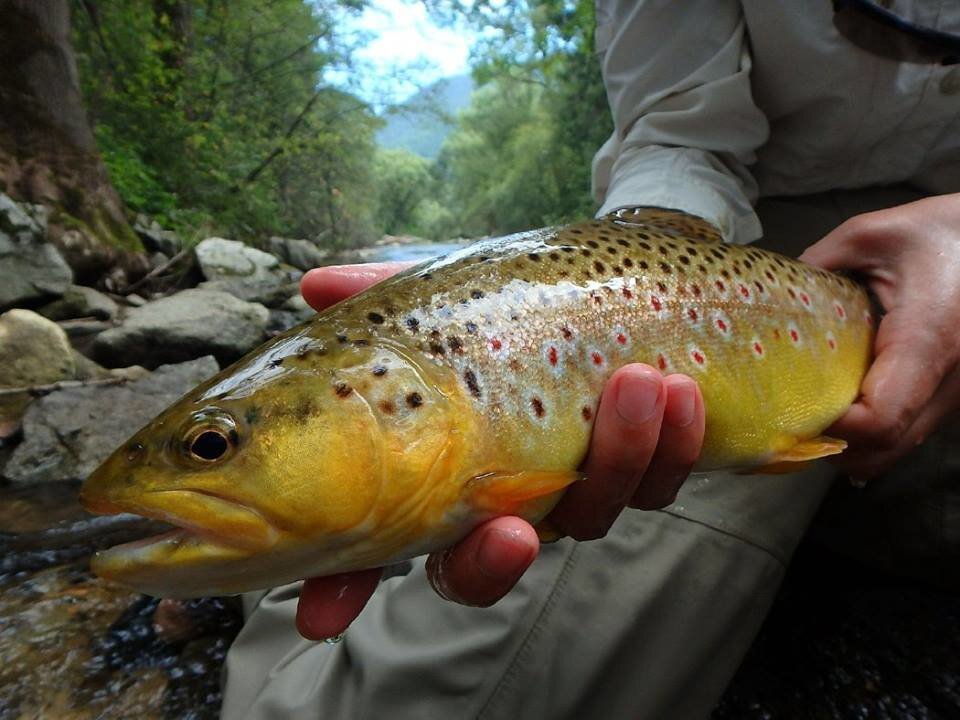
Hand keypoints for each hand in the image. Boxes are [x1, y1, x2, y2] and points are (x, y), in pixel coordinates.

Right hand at [294, 262, 705, 639]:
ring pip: (588, 517)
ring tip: (637, 384)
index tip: (324, 612)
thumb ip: (380, 292)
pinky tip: (680, 391)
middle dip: (493, 562)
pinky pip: (660, 482)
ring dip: (614, 459)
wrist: (608, 282)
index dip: (346, 586)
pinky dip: (673, 443)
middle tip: (511, 527)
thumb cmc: (506, 301)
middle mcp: (504, 498)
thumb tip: (316, 287)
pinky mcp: (644, 470)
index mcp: (439, 471)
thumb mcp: (441, 292)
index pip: (383, 546)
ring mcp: (575, 490)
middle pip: (484, 564)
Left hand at [800, 193, 959, 480]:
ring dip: (852, 443)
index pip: (877, 420)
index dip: (830, 426)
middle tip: (791, 414)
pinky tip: (844, 403)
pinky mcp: (955, 396)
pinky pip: (910, 433)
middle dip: (833, 444)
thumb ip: (818, 263)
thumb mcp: (872, 234)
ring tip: (813, 408)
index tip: (792, 405)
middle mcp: (949, 382)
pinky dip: (873, 433)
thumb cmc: (945, 231)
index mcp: (927, 342)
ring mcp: (957, 396)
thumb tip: (772, 293)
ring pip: (897, 450)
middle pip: (882, 450)